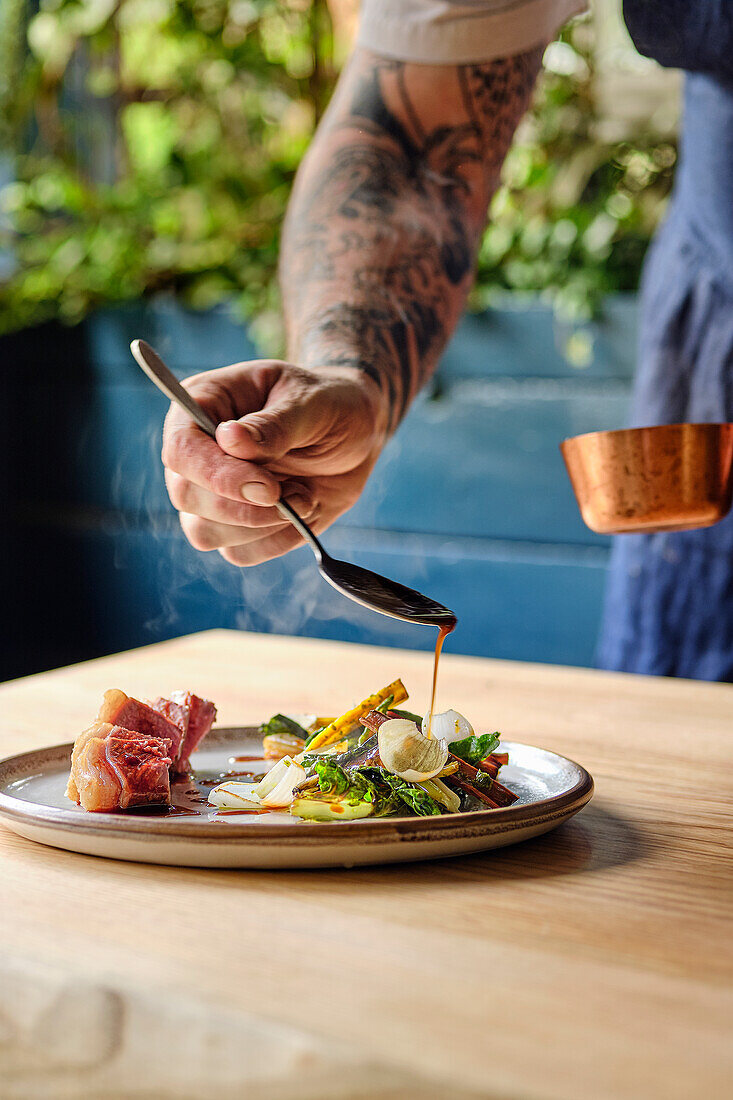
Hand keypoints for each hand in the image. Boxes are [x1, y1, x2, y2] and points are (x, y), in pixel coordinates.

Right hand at [161, 360, 387, 565]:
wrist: (356, 434)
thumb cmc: (329, 404)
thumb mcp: (312, 402)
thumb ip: (274, 424)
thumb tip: (230, 439)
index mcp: (205, 403)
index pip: (181, 449)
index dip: (217, 475)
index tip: (268, 487)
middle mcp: (199, 451)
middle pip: (186, 496)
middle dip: (243, 508)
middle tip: (297, 493)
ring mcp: (212, 492)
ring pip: (205, 533)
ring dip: (261, 525)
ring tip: (304, 496)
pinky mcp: (236, 525)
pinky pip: (239, 553)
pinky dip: (276, 541)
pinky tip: (303, 513)